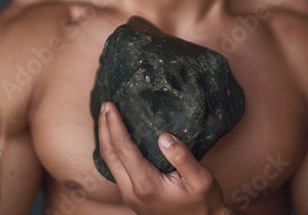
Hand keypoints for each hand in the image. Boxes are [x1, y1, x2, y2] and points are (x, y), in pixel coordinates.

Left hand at [98, 102, 232, 214]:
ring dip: (106, 137)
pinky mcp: (132, 195)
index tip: (110, 105)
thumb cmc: (203, 202)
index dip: (114, 125)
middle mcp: (132, 191)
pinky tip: (116, 137)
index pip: (122, 148)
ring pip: (109, 162)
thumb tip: (164, 136)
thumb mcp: (201, 179)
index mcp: (146, 184)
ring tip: (106, 116)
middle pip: (109, 154)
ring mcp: (130, 195)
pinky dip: (113, 148)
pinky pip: (116, 167)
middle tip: (105, 104)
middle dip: (104, 127)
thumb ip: (183, 157)